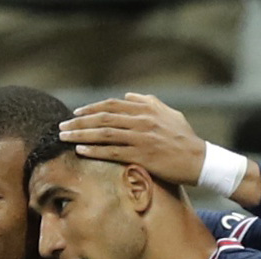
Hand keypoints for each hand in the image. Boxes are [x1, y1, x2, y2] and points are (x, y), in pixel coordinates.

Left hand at [58, 93, 205, 186]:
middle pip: (103, 118)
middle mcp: (142, 121)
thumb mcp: (169, 113)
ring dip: (81, 135)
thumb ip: (148, 102)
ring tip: (64, 138)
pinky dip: (94, 151)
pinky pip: (112, 152)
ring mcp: (141, 138)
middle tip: (62, 127)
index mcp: (146, 109)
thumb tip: (128, 96)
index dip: (91, 108)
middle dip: (79, 123)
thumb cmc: (183, 137)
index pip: (111, 105)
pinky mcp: (141, 155)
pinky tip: (80, 151)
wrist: (199, 160)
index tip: (75, 114)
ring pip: (104, 134)